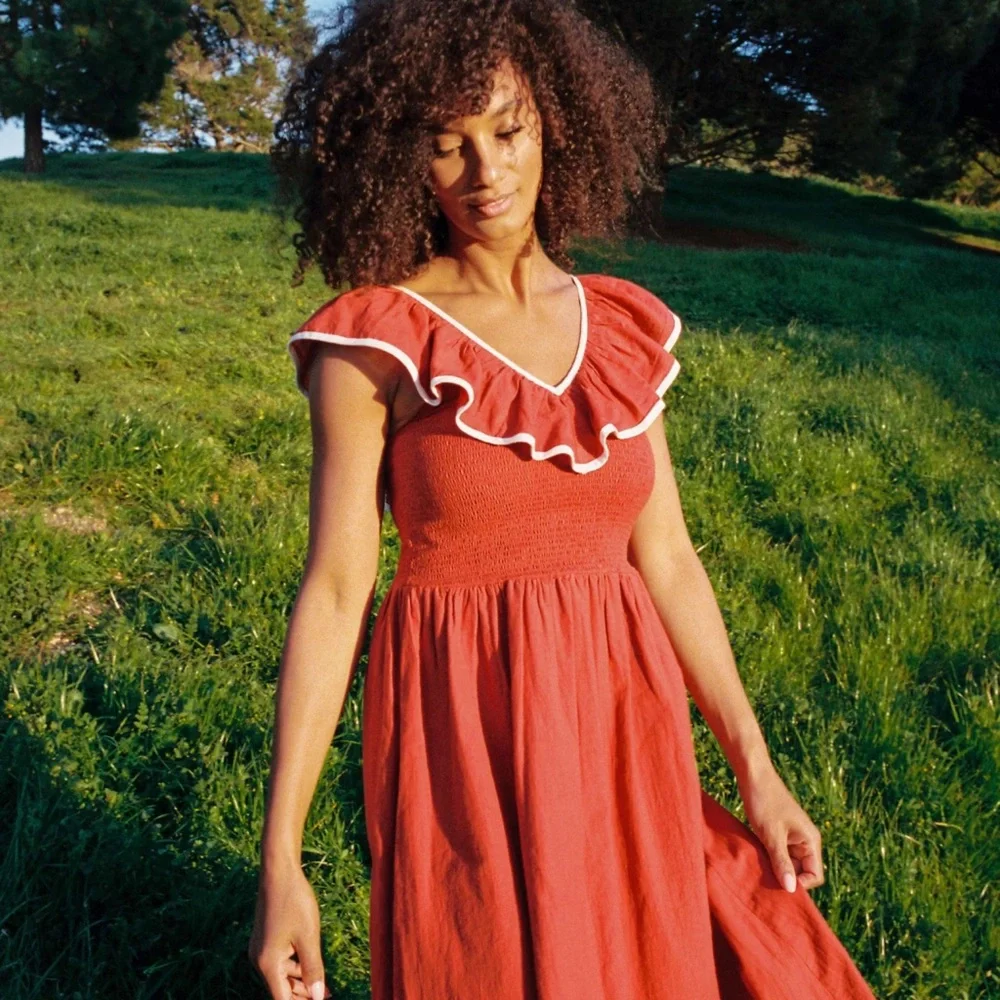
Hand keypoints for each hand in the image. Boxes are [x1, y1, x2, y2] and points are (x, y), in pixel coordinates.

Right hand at [248, 862, 333, 999]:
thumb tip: (316, 998)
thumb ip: (313, 969)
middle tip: (327, 995)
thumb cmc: (294, 901)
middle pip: (281, 989)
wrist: (279, 872)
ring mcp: (261, 949)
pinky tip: (311, 966)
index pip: (282, 999)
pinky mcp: (265, 939)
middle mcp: (259, 960)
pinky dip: (296, 966)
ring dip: (301, 981)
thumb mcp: (309, 937)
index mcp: (268, 963)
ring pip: (282, 975)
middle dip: (303, 995)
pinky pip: (280, 961)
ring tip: (324, 987)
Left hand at [737, 765, 824, 892]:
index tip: (778, 884)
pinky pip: (779, 853)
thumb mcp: (771, 836)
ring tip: (759, 869)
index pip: (814, 876)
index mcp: (811, 841)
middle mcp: (805, 841)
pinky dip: (770, 858)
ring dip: (776, 868)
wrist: (753, 775)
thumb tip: (791, 890)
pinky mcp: (780, 833)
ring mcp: (792, 837)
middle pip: (801, 872)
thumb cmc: (764, 801)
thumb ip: (782, 863)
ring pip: (789, 863)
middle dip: (786, 878)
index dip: (799, 884)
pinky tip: (756, 858)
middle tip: (765, 880)